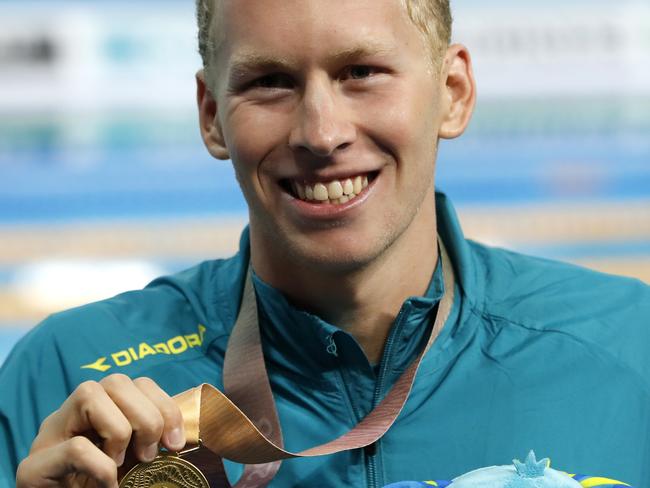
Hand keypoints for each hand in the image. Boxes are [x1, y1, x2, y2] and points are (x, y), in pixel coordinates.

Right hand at [16, 374, 185, 487]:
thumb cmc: (101, 486)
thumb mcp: (133, 460)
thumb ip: (149, 440)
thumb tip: (181, 437)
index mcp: (101, 411)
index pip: (138, 383)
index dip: (165, 407)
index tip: (174, 443)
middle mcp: (71, 414)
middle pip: (117, 380)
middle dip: (146, 416)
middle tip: (148, 456)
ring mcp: (49, 436)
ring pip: (89, 393)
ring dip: (119, 432)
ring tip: (121, 466)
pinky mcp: (32, 467)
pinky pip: (78, 448)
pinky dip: (102, 468)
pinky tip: (108, 485)